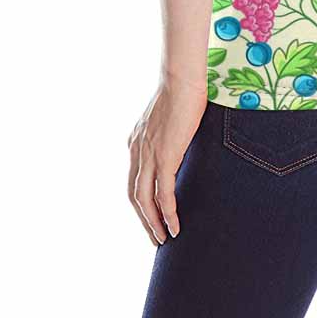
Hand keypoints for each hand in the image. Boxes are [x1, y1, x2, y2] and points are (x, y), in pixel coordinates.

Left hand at [128, 81, 207, 244]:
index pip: (134, 180)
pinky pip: (163, 192)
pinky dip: (167, 211)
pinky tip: (174, 225)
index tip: (152, 216)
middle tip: (156, 237)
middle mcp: (137, 151)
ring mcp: (149, 154)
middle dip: (144, 219)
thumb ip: (170, 134)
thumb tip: (182, 142)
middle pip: (134, 195)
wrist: (182, 78)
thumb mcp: (170, 118)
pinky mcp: (165, 156)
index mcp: (136, 142)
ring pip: (144, 199)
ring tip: (165, 238)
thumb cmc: (182, 91)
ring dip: (153, 222)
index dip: (141, 202)